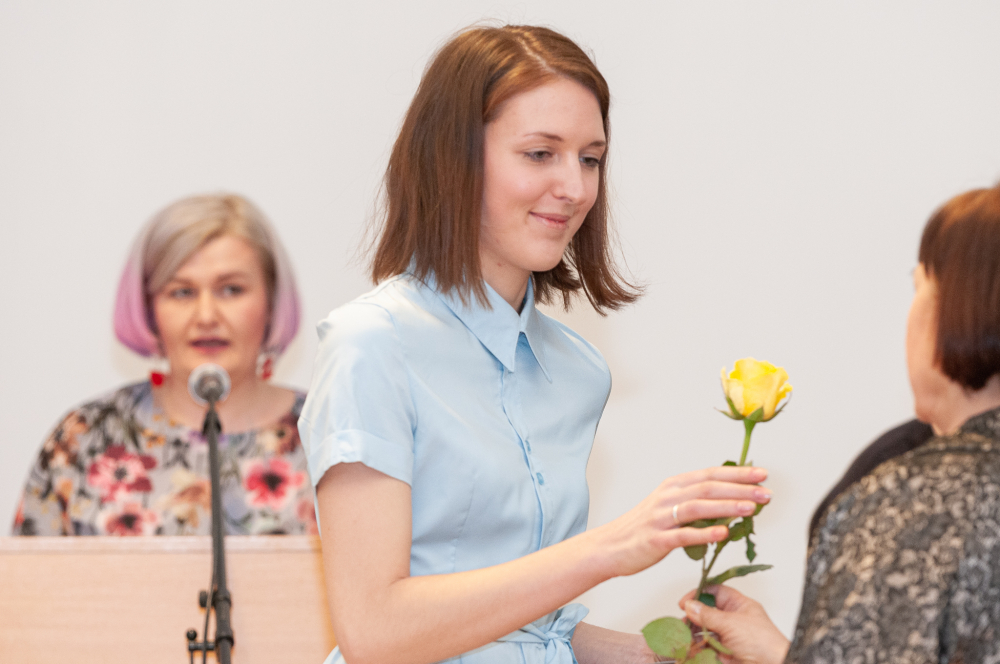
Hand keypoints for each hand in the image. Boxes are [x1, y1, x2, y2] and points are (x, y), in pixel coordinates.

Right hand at [594, 466, 770, 577]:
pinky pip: (684, 535)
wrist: (611, 546)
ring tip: (751, 508)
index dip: (737, 473)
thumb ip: (696, 502)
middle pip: (708, 487)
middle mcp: (668, 497)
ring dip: (727, 506)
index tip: (761, 474)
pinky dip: (705, 533)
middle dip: (740, 488)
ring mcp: (661, 518)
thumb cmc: (644, 528)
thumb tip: (731, 501)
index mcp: (673, 486)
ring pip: (698, 507)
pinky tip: (723, 534)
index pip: (710, 474)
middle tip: (765, 492)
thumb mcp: (669, 507)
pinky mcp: (657, 539)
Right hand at [679, 585, 788, 663]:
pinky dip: (698, 647)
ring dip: (693, 632)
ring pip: (706, 631)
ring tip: (684, 635)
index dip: (700, 594)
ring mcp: (730, 637)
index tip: (686, 601)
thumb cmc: (763, 643)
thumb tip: (690, 606)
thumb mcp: (731, 623)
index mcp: (740, 606)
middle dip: (693, 616)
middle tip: (682, 620)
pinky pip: (708, 647)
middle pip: (708, 612)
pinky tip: (692, 647)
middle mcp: (734, 620)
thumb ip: (708, 615)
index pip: (716, 593)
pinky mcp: (726, 653)